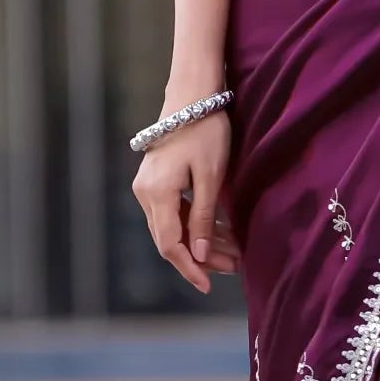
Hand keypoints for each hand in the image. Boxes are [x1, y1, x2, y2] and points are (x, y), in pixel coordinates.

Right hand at [131, 109, 239, 294]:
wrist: (192, 94)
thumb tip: (199, 255)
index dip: (189, 268)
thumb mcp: (211, 176)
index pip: (169, 244)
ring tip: (234, 253)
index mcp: (156, 193)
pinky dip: (197, 224)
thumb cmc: (206, 131)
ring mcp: (149, 186)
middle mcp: (145, 193)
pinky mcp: (157, 180)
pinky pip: (175, 211)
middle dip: (202, 257)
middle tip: (233, 267)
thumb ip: (203, 217)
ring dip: (202, 240)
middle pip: (171, 238)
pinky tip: (221, 232)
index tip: (208, 286)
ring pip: (174, 226)